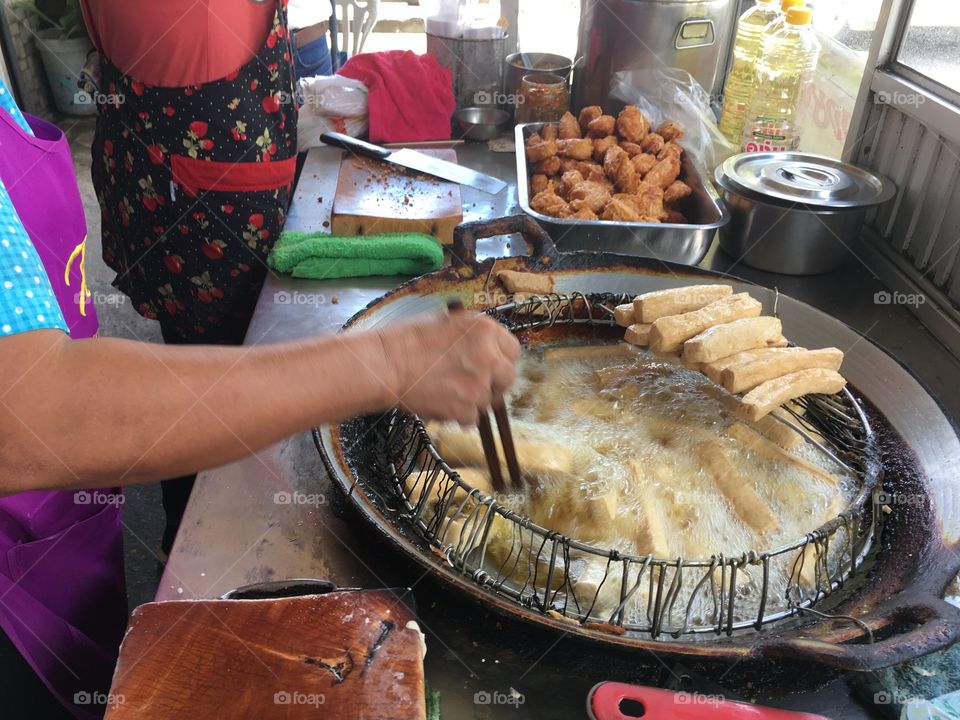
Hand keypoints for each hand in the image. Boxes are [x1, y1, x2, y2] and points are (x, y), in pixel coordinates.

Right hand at [375, 312, 520, 423]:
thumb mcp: (446, 322)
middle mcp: (489, 357)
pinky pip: (472, 417)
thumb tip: (484, 346)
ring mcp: (480, 385)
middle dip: (493, 381)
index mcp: (485, 330)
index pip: (512, 349)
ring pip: (489, 400)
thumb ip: (472, 335)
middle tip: (473, 382)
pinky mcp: (467, 409)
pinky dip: (459, 414)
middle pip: (508, 377)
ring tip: (447, 390)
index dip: (500, 358)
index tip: (491, 364)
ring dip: (473, 398)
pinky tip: (442, 402)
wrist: (385, 365)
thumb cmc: (405, 340)